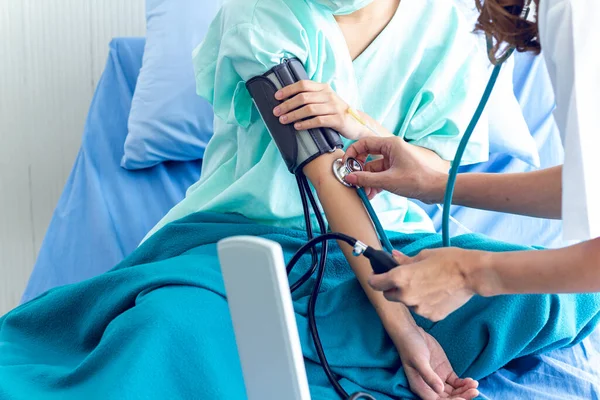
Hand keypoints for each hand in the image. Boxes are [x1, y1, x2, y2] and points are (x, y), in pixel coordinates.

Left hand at [273, 80, 371, 139]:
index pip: (303, 84)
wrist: (356, 123)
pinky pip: (318, 120)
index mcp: (324, 88)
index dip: (288, 90)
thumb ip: (311, 97)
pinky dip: (306, 123)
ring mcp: (334, 107)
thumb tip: (287, 100)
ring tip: (283, 120)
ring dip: (293, 115)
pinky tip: (297, 126)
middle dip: (287, 104)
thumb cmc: (335, 112)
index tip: (277, 97)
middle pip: (304, 97)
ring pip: (309, 109)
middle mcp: (329, 95)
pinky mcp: (338, 120)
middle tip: (276, 111)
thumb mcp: (325, 100)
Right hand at [343, 136, 446, 202]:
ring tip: (364, 192)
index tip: (346, 164)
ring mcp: (395, 161)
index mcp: (391, 144)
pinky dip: (375, 184)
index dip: (353, 153)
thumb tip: (349, 178)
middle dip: (360, 171)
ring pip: (374, 169)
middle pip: (368, 157)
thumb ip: (366, 179)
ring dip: (367, 180)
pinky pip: (381, 175)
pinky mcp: (397, 171)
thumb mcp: (388, 180)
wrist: (438, 190)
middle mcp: (392, 150)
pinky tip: (371, 194)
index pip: (364, 143)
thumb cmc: (419, 180)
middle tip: (353, 180)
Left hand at [369, 250, 485, 321]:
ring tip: (426, 285)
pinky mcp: (431, 316)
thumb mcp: (423, 255)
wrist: (472, 275)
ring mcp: (419, 308)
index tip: (376, 276)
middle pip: (389, 296)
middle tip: (404, 280)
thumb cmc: (448, 260)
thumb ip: (404, 260)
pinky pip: (421, 310)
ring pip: (407, 303)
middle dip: (392, 288)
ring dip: (410, 296)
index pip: (375, 283)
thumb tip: (393, 256)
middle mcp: (406, 296)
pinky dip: (424, 303)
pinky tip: (436, 293)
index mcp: (400, 278)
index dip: (375, 278)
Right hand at [394, 324, 478, 399]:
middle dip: (462, 396)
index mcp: (421, 387)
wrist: (411, 332)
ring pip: (454, 392)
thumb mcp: (419, 361)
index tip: (462, 398)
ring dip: (465, 391)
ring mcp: (438, 378)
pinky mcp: (444, 371)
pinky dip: (464, 383)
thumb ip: (429, 376)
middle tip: (474, 391)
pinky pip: (456, 382)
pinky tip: (471, 380)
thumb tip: (440, 390)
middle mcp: (430, 386)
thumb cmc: (410, 347)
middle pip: (448, 398)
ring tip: (474, 385)